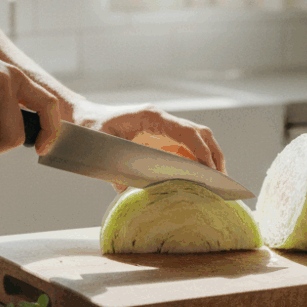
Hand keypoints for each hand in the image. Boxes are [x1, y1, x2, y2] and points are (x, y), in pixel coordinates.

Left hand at [67, 99, 226, 190]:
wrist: (85, 117)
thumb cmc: (91, 128)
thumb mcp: (100, 144)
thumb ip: (113, 166)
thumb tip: (124, 189)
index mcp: (153, 117)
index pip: (187, 132)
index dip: (201, 150)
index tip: (210, 170)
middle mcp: (163, 120)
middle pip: (200, 133)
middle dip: (214, 154)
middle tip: (221, 179)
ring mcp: (164, 127)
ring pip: (198, 139)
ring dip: (209, 157)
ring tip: (216, 181)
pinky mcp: (162, 137)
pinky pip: (186, 148)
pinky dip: (196, 161)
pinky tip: (198, 179)